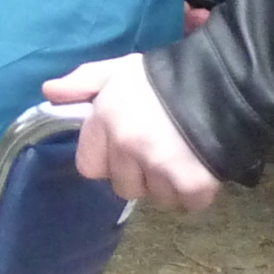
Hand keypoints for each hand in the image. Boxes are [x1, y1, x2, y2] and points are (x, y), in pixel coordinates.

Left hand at [43, 54, 222, 210]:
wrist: (225, 81)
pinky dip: (196, 192)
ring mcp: (159, 167)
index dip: (107, 160)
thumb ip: (83, 82)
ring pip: (156, 197)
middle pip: (124, 186)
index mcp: (105, 120)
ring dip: (169, 184)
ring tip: (184, 155)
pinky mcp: (192, 183)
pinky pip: (187, 204)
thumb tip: (49, 91)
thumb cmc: (165, 76)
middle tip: (160, 149)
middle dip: (140, 174)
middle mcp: (127, 147)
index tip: (124, 149)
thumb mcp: (119, 70)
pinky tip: (202, 167)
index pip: (88, 166)